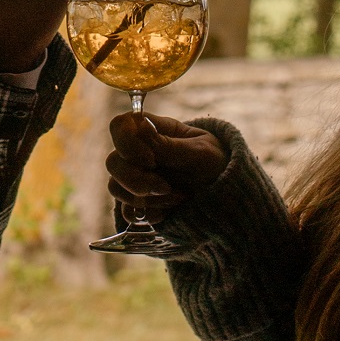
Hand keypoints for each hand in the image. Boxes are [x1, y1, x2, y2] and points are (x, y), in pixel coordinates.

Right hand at [107, 110, 229, 214]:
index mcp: (152, 131)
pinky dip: (149, 214)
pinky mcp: (140, 203)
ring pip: (116, 188)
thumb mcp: (200, 152)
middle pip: (113, 162)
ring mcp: (136, 178)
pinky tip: (170, 210)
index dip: (126, 143)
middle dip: (137, 180)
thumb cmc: (215, 162)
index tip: (151, 160)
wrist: (227, 193)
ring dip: (146, 199)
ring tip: (177, 197)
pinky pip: (128, 211)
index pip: (120, 126)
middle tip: (165, 187)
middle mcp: (138, 153)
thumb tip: (140, 127)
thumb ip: (169, 145)